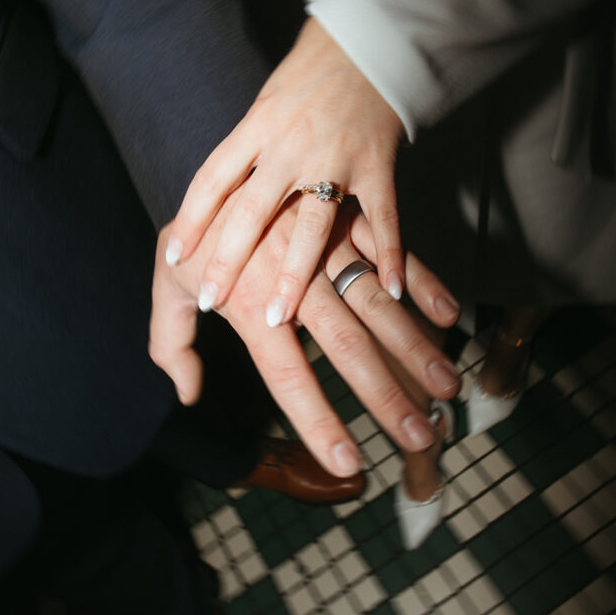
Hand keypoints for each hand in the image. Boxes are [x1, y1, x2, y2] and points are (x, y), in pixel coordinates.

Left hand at [150, 199, 459, 476]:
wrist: (217, 151)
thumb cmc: (194, 232)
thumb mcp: (167, 282)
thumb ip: (173, 343)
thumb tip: (189, 396)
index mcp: (251, 304)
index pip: (288, 376)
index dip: (319, 422)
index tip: (350, 463)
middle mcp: (293, 279)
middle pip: (346, 348)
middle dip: (386, 396)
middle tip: (421, 436)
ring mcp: (325, 247)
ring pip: (377, 304)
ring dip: (415, 347)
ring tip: (446, 386)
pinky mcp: (347, 217)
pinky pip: (389, 251)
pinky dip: (420, 280)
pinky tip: (448, 315)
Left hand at [163, 17, 405, 327]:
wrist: (369, 42)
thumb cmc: (311, 74)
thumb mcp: (266, 103)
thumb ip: (248, 150)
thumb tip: (220, 195)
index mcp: (257, 126)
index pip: (212, 178)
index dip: (191, 219)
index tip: (174, 257)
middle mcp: (290, 145)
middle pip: (251, 211)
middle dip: (228, 259)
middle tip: (210, 298)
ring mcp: (336, 158)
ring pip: (310, 226)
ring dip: (294, 275)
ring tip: (277, 316)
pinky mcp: (378, 166)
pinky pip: (385, 218)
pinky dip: (391, 255)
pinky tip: (391, 291)